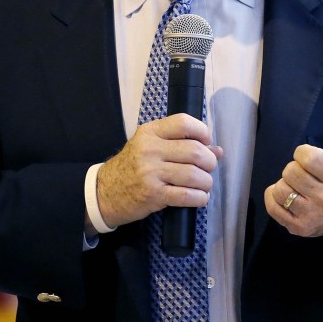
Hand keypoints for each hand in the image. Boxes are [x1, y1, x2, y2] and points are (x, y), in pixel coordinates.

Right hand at [96, 114, 222, 228]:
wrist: (105, 192)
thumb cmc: (132, 166)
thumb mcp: (150, 147)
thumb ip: (181, 144)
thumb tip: (217, 150)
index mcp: (150, 132)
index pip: (183, 123)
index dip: (202, 131)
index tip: (207, 141)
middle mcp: (150, 150)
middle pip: (195, 151)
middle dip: (209, 161)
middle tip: (209, 167)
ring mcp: (151, 173)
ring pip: (194, 174)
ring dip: (206, 182)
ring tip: (204, 184)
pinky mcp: (153, 195)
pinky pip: (186, 195)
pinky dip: (199, 198)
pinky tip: (200, 197)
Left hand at [264, 114, 322, 237]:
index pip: (307, 157)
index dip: (304, 153)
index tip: (311, 157)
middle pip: (290, 172)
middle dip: (295, 168)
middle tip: (307, 173)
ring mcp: (312, 216)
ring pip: (280, 190)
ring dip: (286, 184)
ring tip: (300, 186)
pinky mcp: (299, 228)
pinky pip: (272, 207)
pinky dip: (274, 198)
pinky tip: (289, 196)